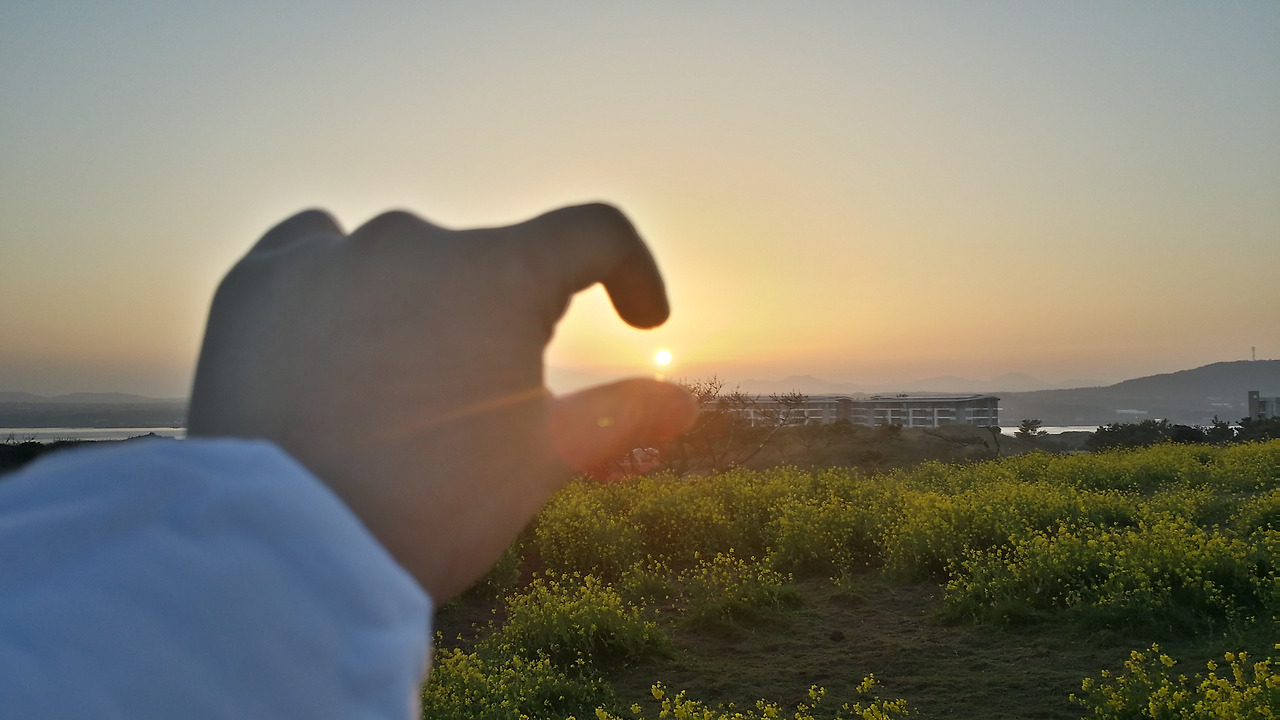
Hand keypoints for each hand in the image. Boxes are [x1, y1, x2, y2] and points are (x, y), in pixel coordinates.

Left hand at [187, 204, 696, 600]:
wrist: (283, 555)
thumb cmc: (431, 506)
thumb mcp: (543, 462)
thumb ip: (620, 415)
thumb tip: (683, 403)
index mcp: (500, 274)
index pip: (595, 233)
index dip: (631, 271)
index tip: (636, 318)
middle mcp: (415, 239)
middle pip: (485, 263)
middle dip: (501, 322)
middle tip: (479, 408)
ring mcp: (329, 253)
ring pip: (397, 259)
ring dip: (415, 304)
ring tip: (391, 392)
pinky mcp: (257, 279)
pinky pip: (311, 254)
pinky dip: (334, 288)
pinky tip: (326, 350)